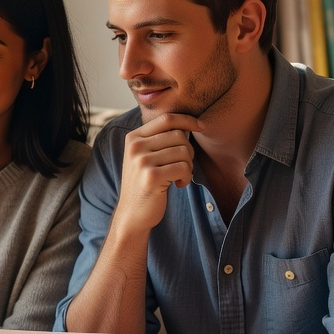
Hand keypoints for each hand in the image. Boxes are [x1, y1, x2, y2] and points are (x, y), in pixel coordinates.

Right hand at [114, 113, 201, 232]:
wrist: (132, 214)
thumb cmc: (145, 184)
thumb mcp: (145, 157)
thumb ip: (159, 139)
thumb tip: (189, 123)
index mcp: (133, 138)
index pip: (166, 119)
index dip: (187, 120)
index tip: (201, 126)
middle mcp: (135, 146)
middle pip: (178, 135)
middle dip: (188, 151)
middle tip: (183, 166)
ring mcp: (141, 161)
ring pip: (183, 151)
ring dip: (188, 166)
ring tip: (179, 176)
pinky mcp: (151, 177)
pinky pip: (183, 167)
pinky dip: (187, 177)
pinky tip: (179, 184)